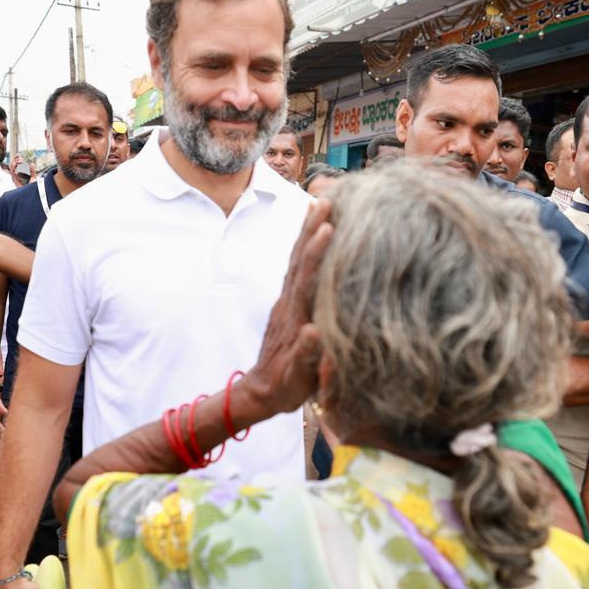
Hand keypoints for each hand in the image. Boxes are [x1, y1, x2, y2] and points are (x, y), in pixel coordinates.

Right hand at [10, 154, 35, 187]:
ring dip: (15, 162)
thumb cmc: (31, 186)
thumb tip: (32, 164)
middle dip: (16, 160)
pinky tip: (17, 165)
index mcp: (19, 172)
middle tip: (22, 159)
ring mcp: (15, 177)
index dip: (16, 158)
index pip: (16, 163)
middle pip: (13, 164)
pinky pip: (13, 173)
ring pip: (12, 167)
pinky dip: (15, 168)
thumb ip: (32, 170)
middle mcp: (16, 174)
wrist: (31, 192)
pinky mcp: (15, 180)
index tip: (18, 154)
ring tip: (21, 162)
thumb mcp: (33, 177)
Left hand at [247, 200, 332, 413]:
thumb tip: (313, 332)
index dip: (316, 252)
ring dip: (307, 230)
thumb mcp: (297, 378)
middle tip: (326, 199)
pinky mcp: (289, 302)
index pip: (305, 278)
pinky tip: (313, 230)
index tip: (329, 226)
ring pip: (297, 258)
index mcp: (294, 316)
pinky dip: (304, 244)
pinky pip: (297, 266)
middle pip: (300, 258)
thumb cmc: (285, 386)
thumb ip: (305, 356)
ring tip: (318, 203)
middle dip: (312, 228)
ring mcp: (287, 300)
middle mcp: (289, 302)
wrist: (260, 390)